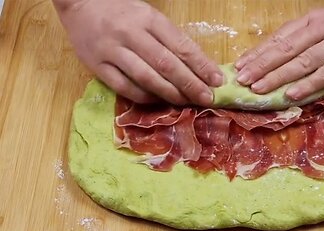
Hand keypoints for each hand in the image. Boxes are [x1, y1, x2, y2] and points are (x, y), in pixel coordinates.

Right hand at [54, 0, 222, 104]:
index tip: (218, 80)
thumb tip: (197, 67)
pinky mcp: (97, 65)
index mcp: (149, 18)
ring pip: (147, 78)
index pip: (182, 45)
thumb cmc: (121, 10)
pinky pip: (125, 87)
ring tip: (188, 102)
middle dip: (191, 84)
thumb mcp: (148, 16)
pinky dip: (145, 97)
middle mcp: (131, 34)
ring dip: (171, 94)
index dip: (202, 65)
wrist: (80, 2)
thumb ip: (169, 38)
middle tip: (207, 98)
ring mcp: (112, 51)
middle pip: (167, 64)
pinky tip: (159, 101)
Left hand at [234, 0, 323, 100]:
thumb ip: (304, 39)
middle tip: (241, 80)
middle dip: (261, 66)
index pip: (279, 38)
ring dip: (278, 76)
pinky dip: (308, 84)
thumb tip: (276, 59)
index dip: (257, 53)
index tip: (238, 67)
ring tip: (259, 89)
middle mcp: (322, 29)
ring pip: (303, 61)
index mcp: (312, 21)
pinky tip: (291, 93)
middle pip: (285, 49)